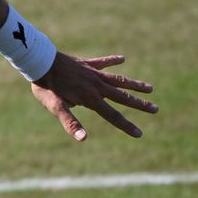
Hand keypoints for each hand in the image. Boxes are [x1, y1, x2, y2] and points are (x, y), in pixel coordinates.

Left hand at [32, 54, 156, 140]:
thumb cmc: (46, 88)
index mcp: (91, 98)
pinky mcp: (87, 64)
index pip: (112, 116)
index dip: (126, 126)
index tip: (140, 134)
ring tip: (150, 88)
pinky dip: (113, 61)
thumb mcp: (56, 108)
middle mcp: (96, 86)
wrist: (40, 63)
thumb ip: (71, 123)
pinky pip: (103, 62)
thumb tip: (84, 138)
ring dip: (134, 85)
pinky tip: (122, 59)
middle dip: (140, 104)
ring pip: (119, 80)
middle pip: (123, 97)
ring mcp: (93, 73)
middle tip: (156, 109)